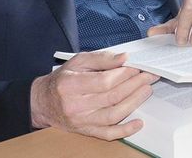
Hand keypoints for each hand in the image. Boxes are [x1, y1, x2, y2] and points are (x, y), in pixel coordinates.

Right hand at [29, 50, 157, 137]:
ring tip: (146, 90)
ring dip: (134, 103)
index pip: (104, 81)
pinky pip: (107, 134)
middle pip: (112, 97)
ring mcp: (81, 121)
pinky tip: (138, 123)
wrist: (43, 102)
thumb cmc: (62, 79)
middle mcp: (75, 105)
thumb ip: (101, 58)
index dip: (124, 74)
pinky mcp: (85, 131)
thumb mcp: (78, 61)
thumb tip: (124, 58)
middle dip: (134, 85)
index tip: (138, 67)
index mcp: (70, 85)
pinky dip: (125, 130)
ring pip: (113, 115)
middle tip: (149, 76)